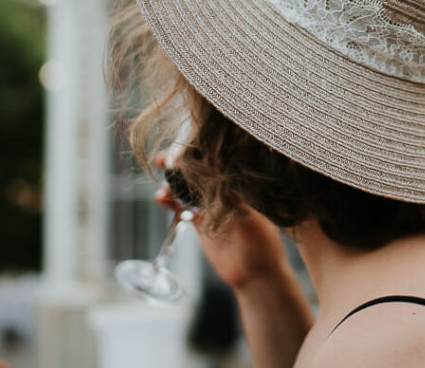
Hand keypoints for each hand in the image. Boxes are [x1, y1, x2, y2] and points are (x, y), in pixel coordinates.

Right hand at [153, 155, 289, 290]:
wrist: (255, 277)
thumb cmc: (263, 246)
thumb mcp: (250, 219)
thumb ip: (233, 199)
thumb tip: (218, 174)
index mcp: (244, 185)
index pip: (219, 161)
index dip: (200, 152)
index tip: (183, 147)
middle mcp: (228, 191)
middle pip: (200, 170)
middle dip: (181, 163)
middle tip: (163, 159)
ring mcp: (214, 205)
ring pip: (188, 187)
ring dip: (172, 183)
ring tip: (162, 187)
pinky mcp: (202, 221)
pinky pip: (182, 207)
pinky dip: (170, 201)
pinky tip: (161, 199)